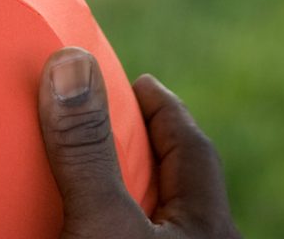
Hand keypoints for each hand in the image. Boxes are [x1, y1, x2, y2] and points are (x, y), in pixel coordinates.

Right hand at [38, 47, 241, 238]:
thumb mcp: (103, 224)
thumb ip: (87, 151)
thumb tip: (72, 62)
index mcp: (211, 229)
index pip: (193, 148)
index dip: (164, 108)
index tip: (138, 82)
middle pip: (178, 185)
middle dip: (144, 148)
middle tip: (105, 121)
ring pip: (156, 220)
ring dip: (122, 194)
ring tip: (82, 175)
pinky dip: (106, 226)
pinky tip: (72, 224)